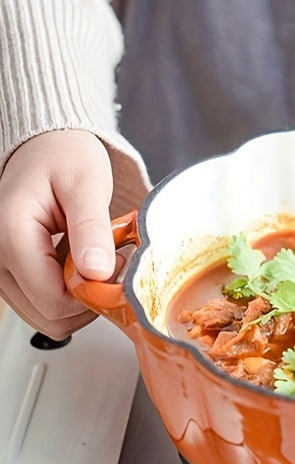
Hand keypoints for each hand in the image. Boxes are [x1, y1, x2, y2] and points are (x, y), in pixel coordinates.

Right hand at [0, 130, 115, 338]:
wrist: (46, 147)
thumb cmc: (64, 157)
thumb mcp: (86, 185)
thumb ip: (91, 229)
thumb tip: (97, 271)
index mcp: (10, 233)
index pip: (53, 299)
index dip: (92, 293)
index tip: (114, 265)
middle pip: (49, 316)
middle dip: (87, 300)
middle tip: (108, 263)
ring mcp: (1, 269)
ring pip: (46, 316)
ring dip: (78, 299)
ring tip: (93, 261)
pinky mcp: (11, 273)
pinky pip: (42, 304)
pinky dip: (68, 293)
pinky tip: (78, 264)